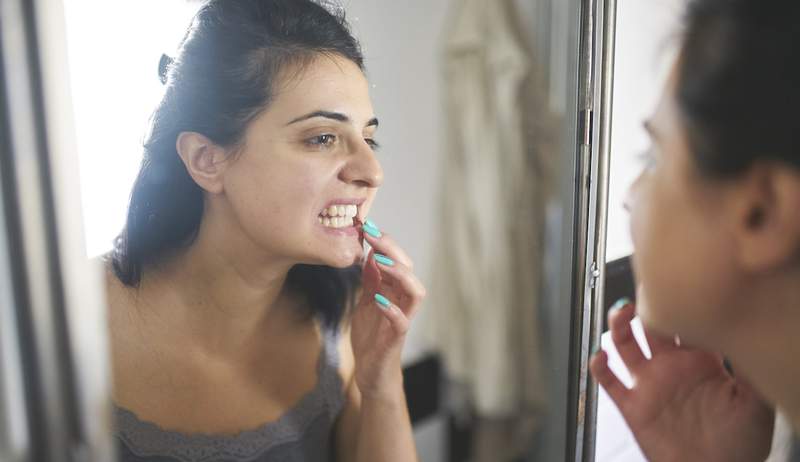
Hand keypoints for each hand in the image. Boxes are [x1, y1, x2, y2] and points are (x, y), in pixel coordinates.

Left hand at [350, 221, 425, 399]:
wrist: (370, 373)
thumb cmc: (371, 337)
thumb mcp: (366, 302)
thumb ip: (370, 281)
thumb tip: (370, 253)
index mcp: (394, 291)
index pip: (395, 260)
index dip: (384, 243)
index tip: (367, 226)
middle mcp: (403, 301)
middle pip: (409, 269)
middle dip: (392, 249)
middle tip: (372, 234)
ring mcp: (402, 319)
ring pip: (415, 291)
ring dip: (399, 274)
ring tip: (379, 262)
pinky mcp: (396, 338)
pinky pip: (402, 322)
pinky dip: (392, 310)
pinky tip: (378, 300)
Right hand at [590, 299, 773, 461]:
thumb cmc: (739, 445)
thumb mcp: (756, 406)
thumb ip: (753, 374)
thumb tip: (753, 340)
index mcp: (701, 361)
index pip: (687, 321)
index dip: (680, 303)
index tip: (677, 284)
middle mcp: (671, 367)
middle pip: (652, 326)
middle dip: (647, 305)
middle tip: (646, 288)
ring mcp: (649, 384)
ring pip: (626, 345)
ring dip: (620, 326)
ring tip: (622, 311)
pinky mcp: (632, 405)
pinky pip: (609, 382)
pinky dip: (599, 367)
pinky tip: (600, 355)